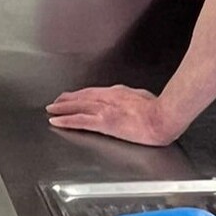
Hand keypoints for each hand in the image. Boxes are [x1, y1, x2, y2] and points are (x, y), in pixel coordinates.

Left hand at [45, 85, 186, 146]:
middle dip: (67, 100)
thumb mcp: (144, 98)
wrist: (164, 116)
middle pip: (82, 97)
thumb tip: (133, 100)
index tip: (71, 96)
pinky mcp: (104, 122)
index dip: (80, 95)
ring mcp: (105, 110)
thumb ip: (133, 99)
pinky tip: (57, 121)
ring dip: (62, 109)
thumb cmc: (160, 109)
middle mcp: (108, 98)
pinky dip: (66, 120)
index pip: (93, 92)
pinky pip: (80, 121)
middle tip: (55, 102)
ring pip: (77, 107)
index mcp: (118, 93)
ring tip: (51, 110)